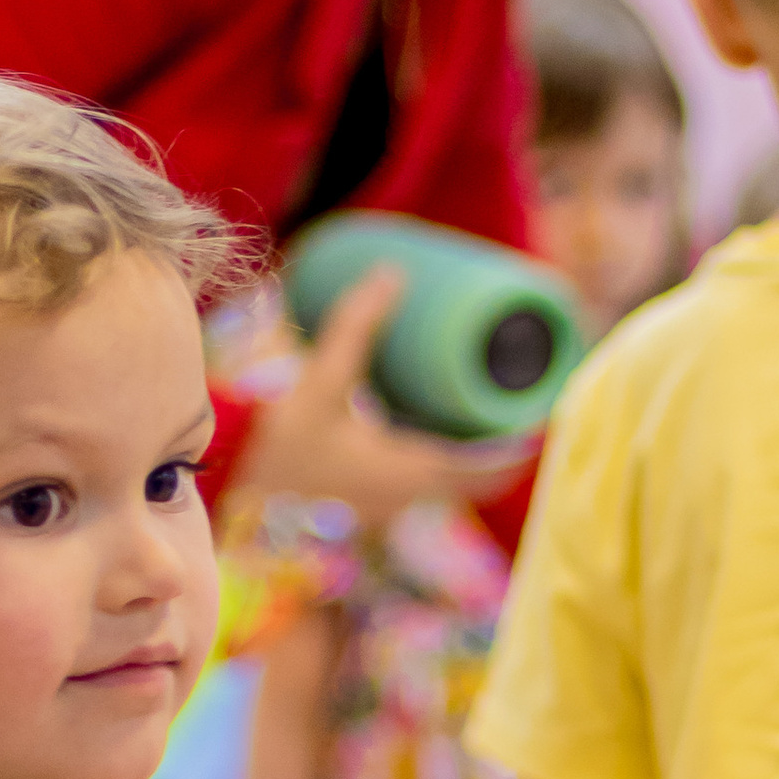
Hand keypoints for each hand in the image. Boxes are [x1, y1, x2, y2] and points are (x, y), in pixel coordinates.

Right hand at [234, 267, 533, 520]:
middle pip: (481, 481)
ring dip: (477, 459)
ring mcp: (389, 507)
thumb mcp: (319, 382)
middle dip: (507, 450)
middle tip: (524, 407)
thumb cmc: (276, 447)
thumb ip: (355, 327)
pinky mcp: (369, 503)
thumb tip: (389, 272)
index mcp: (410, 473)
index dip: (524, 443)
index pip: (490, 466)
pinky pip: (425, 485)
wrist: (230, 495)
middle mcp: (408, 498)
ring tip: (489, 414)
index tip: (547, 414)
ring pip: (453, 486)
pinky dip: (445, 463)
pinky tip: (436, 432)